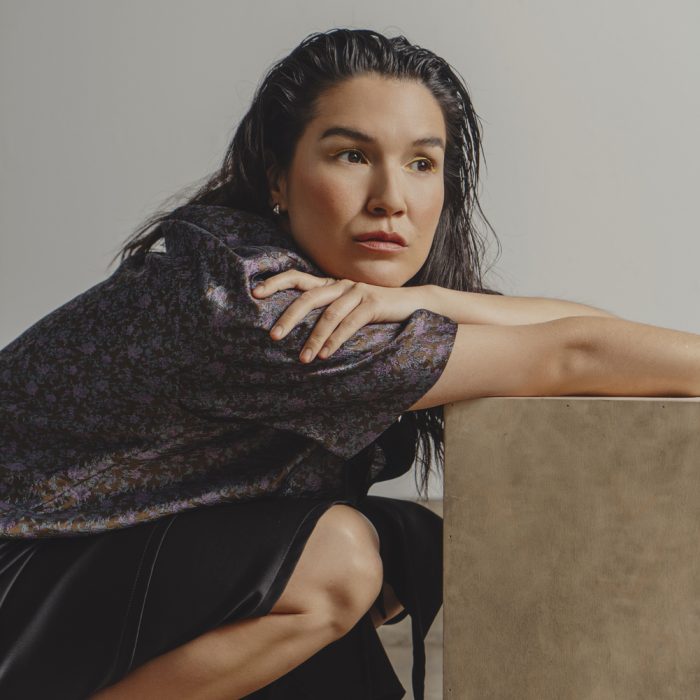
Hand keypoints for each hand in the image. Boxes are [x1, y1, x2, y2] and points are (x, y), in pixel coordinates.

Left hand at [251, 270, 428, 362]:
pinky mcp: (373, 304)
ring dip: (314, 338)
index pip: (297, 277)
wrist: (411, 305)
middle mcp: (341, 285)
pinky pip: (350, 323)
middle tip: (273, 336)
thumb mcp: (347, 309)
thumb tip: (297, 331)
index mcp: (330, 285)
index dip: (276, 282)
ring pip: (329, 315)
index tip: (255, 293)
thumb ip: (326, 313)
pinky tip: (326, 355)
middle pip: (308, 297)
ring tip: (303, 358)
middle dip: (289, 317)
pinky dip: (336, 340)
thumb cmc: (374, 311)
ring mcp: (357, 292)